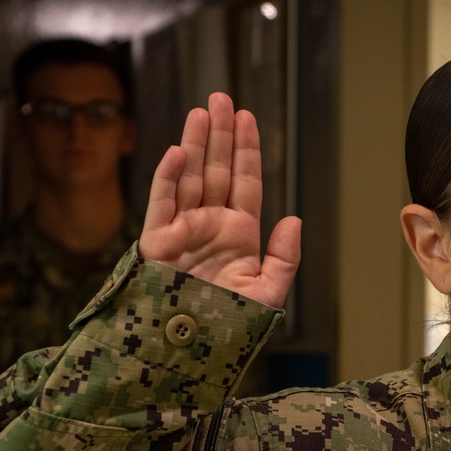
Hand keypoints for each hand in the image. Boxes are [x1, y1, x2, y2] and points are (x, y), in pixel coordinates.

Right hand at [139, 93, 300, 308]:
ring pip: (190, 177)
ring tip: (202, 110)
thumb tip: (294, 218)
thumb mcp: (267, 295)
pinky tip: (178, 151)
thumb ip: (284, 258)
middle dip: (220, 134)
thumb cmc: (229, 328)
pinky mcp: (157, 244)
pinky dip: (168, 178)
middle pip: (216, 170)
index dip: (246, 150)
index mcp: (239, 234)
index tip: (248, 118)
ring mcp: (183, 231)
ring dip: (195, 144)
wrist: (192, 353)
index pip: (244, 182)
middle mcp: (210, 226)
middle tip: (222, 97)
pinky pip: (162, 204)